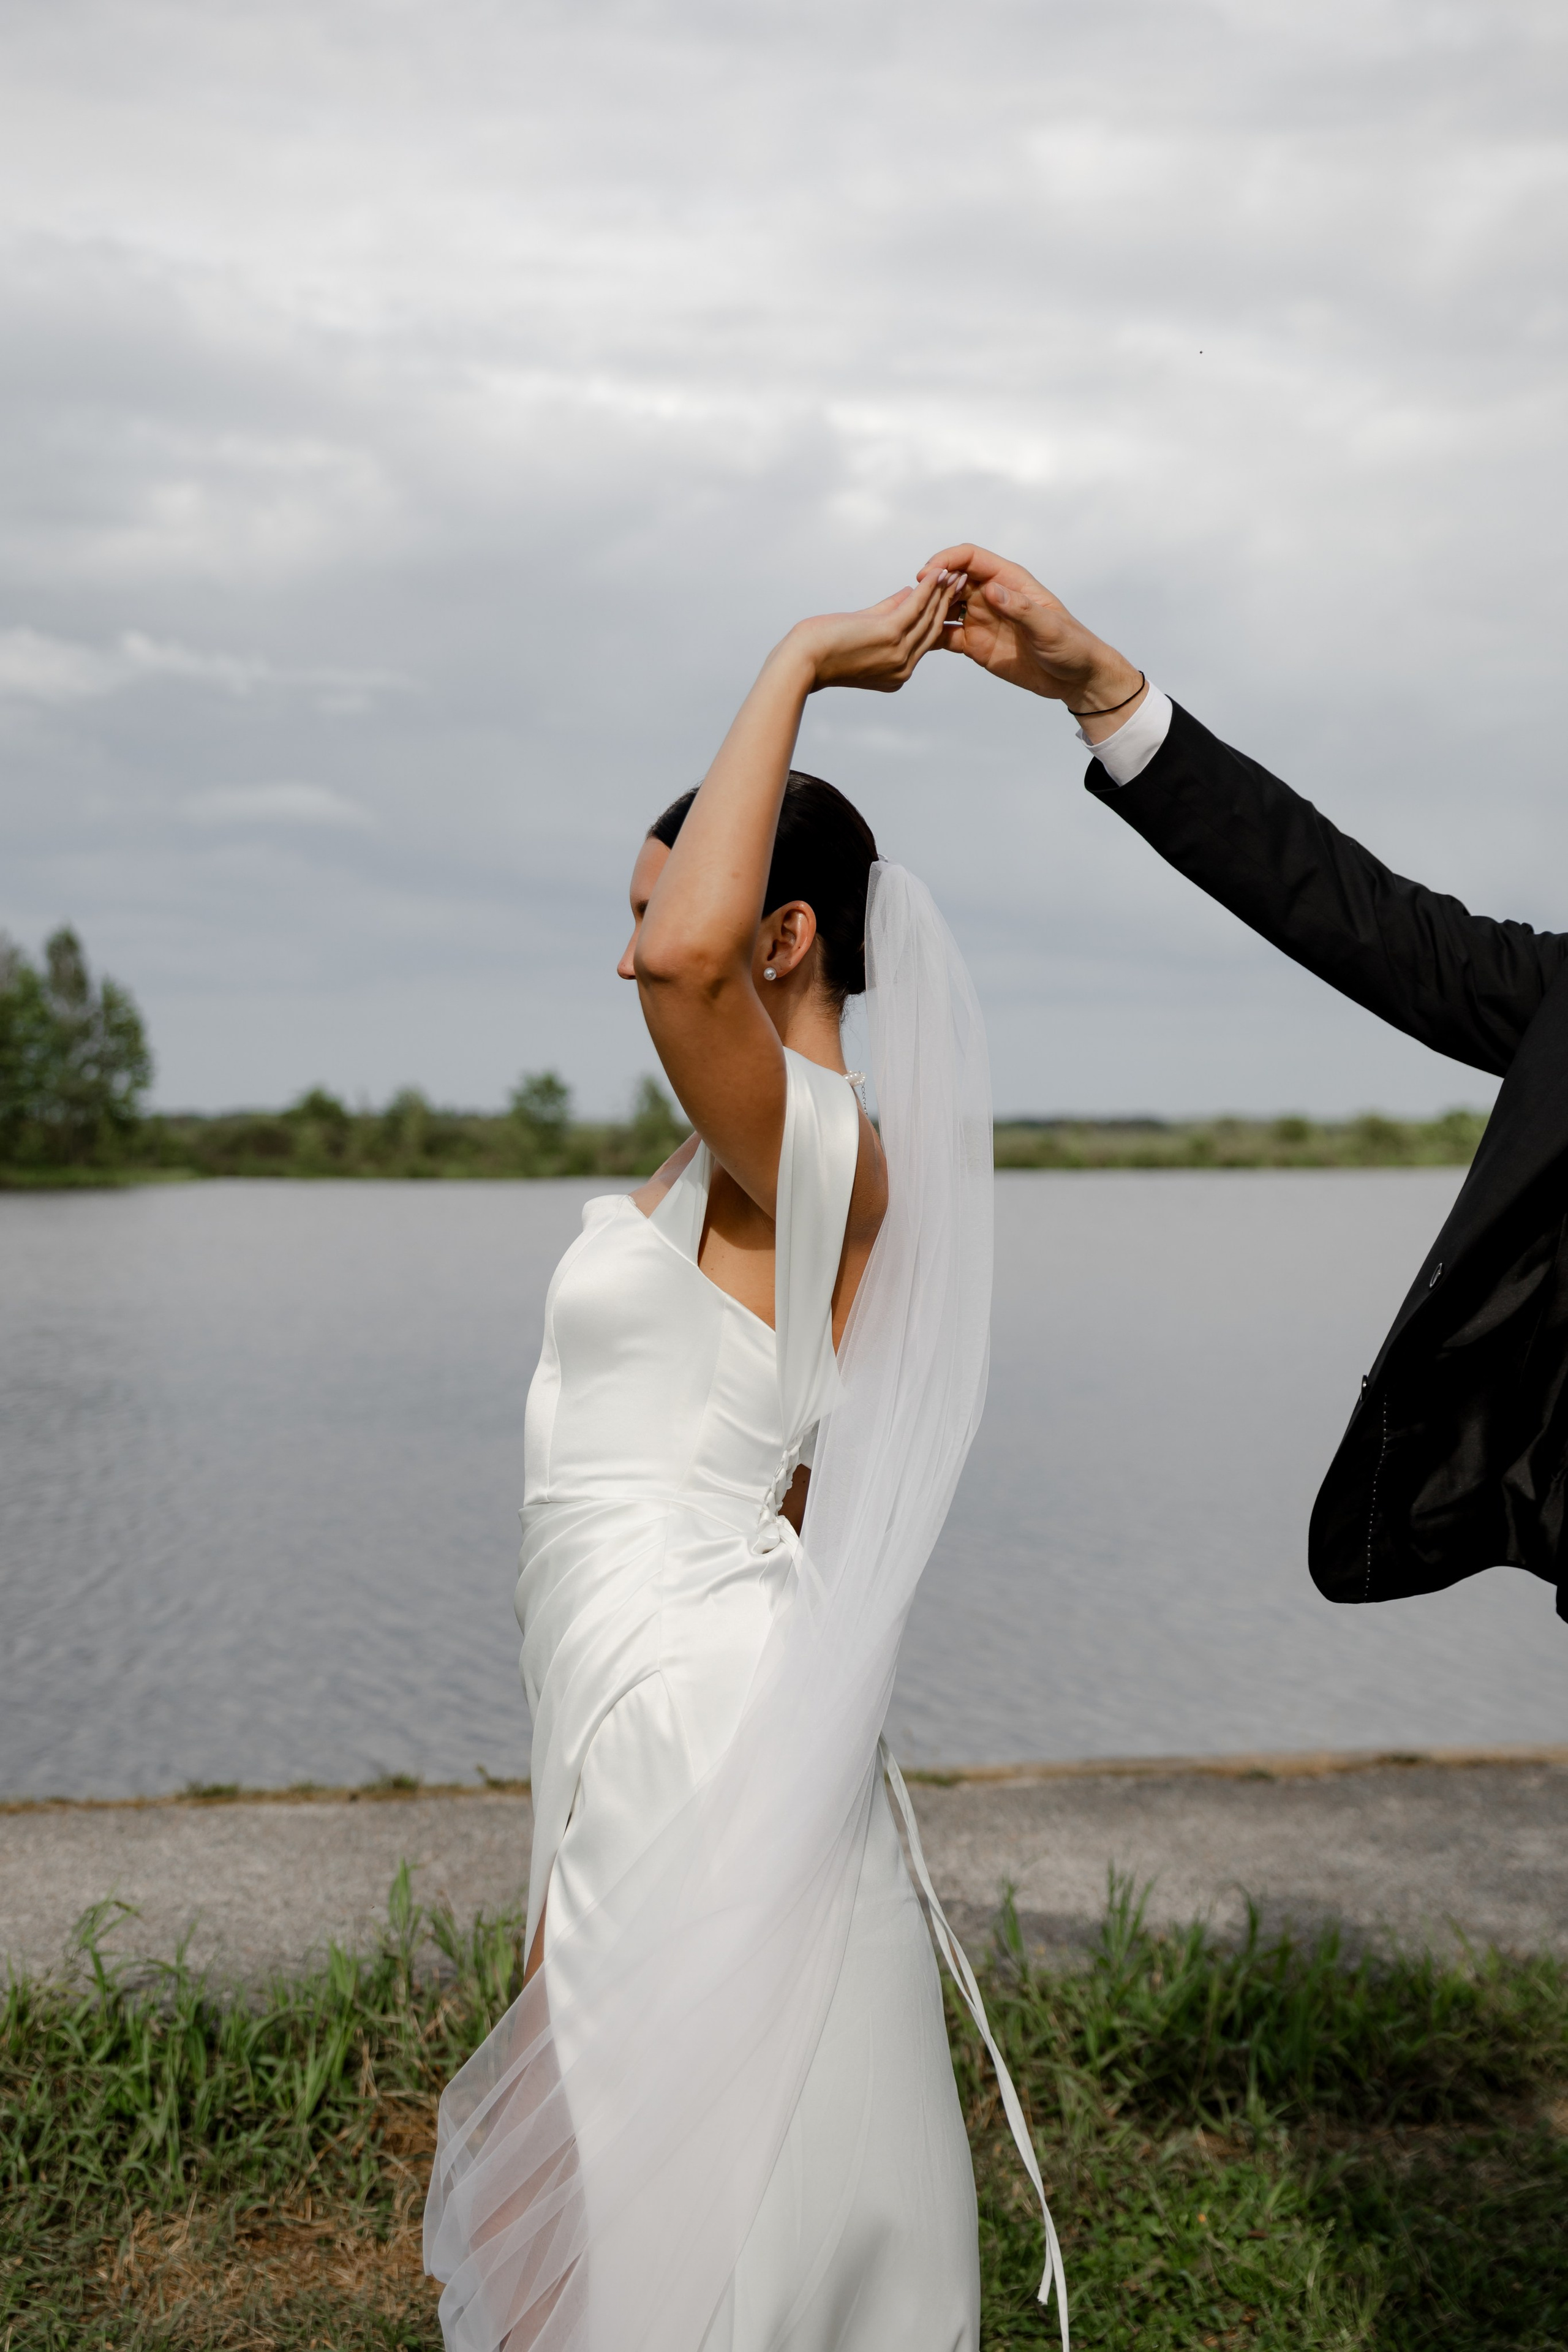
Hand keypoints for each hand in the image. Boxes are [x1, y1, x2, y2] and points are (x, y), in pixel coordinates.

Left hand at [780, 567, 964, 694]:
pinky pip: (914, 607)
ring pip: (928, 618)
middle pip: (932, 629)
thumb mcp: (863, 628)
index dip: (939, 615)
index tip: (950, 596)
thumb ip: (888, 611)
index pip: (923, 640)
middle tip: (962, 580)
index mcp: (897, 673)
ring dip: (943, 592)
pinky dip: (927, 588)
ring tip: (955, 573)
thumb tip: (910, 592)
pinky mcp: (889, 635)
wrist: (802, 660)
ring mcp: (898, 654)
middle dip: (948, 602)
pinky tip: (937, 573)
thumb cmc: (823, 648)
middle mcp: (902, 668)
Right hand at [917, 544, 1144, 736]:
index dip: (947, 561)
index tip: (927, 574)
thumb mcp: (1049, 627)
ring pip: (944, 607)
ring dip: (926, 611)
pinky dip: (929, 637)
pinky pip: (945, 636)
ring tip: (909, 622)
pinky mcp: (974, 644)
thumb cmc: (1070, 645)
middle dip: (930, 586)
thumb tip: (990, 589)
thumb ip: (1020, 608)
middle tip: (912, 601)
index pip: (971, 558)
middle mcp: (990, 595)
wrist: (1075, 677)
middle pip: (951, 580)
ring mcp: (980, 619)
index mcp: (1009, 580)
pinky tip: (916, 643)